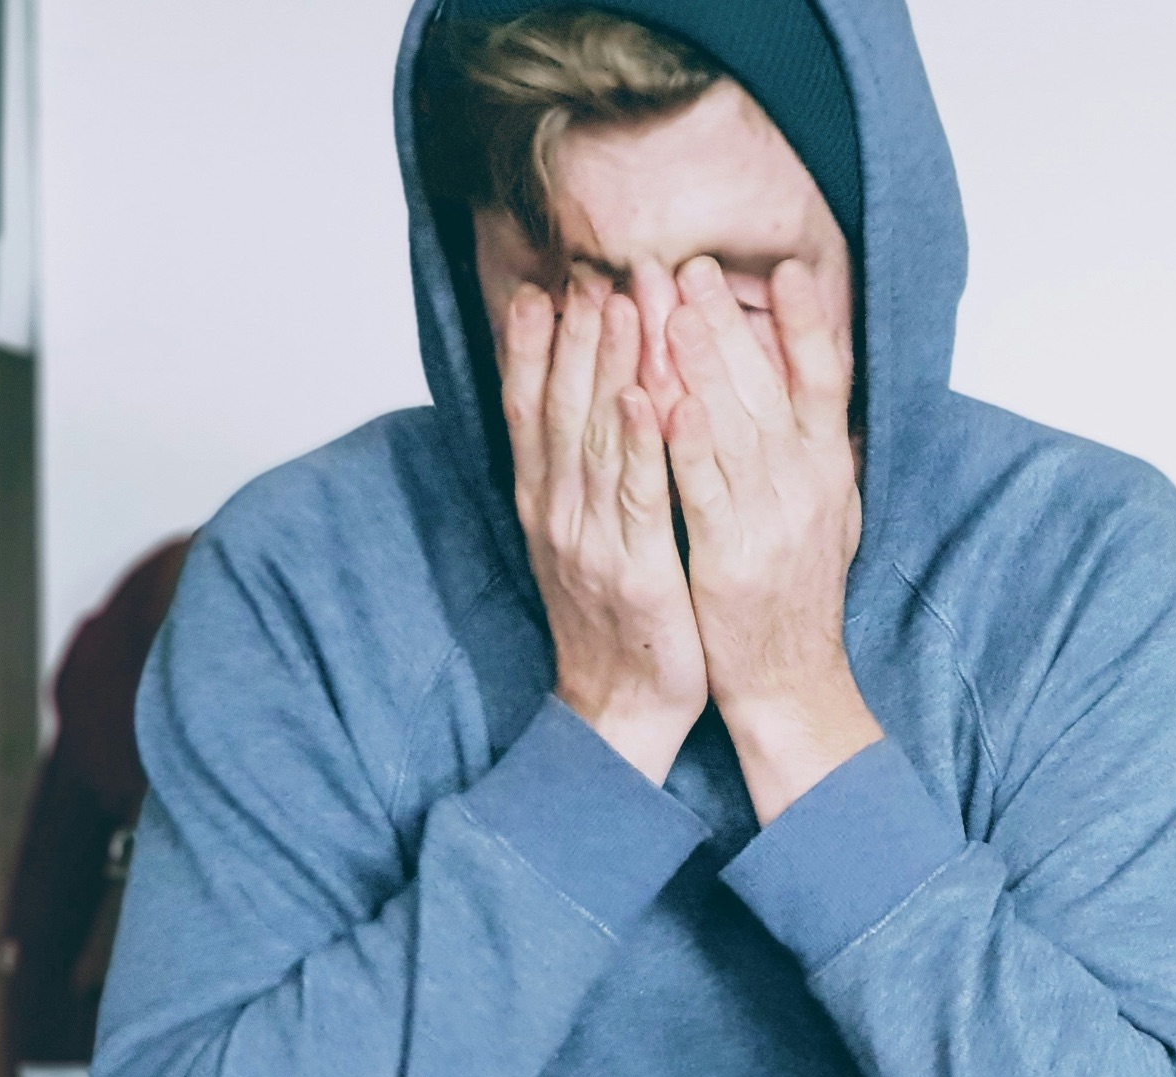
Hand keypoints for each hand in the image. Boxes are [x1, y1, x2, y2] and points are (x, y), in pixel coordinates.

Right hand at [499, 266, 707, 783]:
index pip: (531, 409)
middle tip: (589, 269)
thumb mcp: (582, 539)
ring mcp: (591, 540)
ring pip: (596, 437)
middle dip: (575, 335)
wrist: (620, 708)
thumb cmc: (615, 619)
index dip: (534, 347)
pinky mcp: (635, 569)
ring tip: (620, 303)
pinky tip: (644, 396)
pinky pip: (637, 496)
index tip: (543, 285)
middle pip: (560, 408)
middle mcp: (558, 513)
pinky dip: (637, 443)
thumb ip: (579, 476)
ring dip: (607, 366)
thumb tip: (583, 409)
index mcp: (545, 503)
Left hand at [663, 256, 880, 823]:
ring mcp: (772, 520)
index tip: (787, 268)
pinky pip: (704, 490)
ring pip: (734, 426)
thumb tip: (818, 386)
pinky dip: (686, 443)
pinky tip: (662, 399)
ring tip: (670, 305)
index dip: (808, 322)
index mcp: (829, 470)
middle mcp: (808, 486)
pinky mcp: (730, 557)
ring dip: (702, 363)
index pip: (827, 379)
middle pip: (769, 386)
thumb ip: (817, 450)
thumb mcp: (829, 512)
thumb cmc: (797, 594)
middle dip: (727, 321)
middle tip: (690, 264)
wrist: (791, 682)